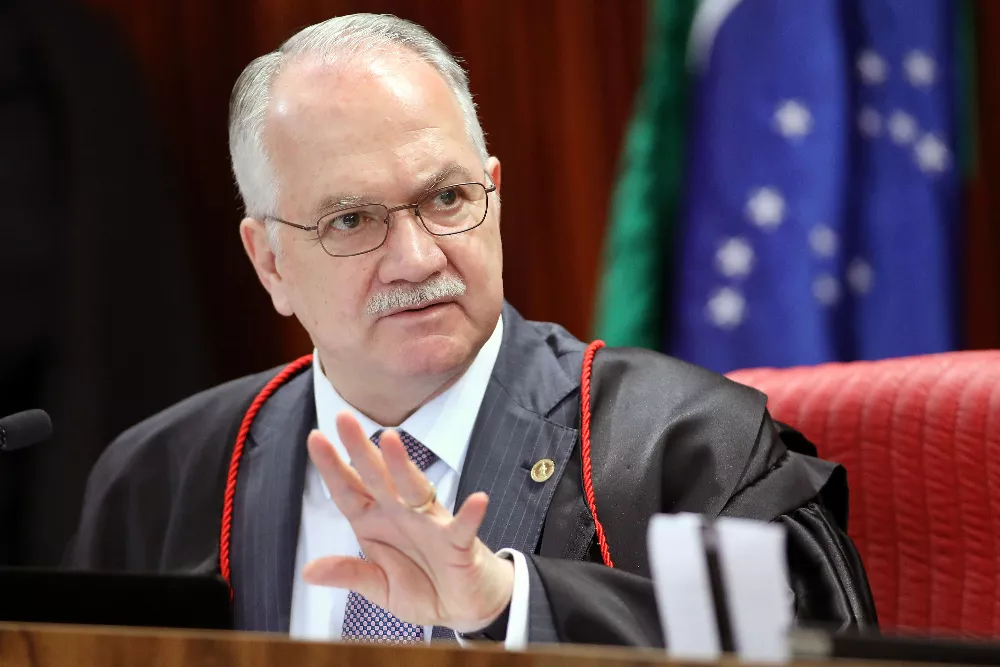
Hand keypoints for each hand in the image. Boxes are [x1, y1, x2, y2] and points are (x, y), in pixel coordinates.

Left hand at [301, 411, 513, 632]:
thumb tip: (307, 572)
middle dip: (360, 449)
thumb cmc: (419, 586)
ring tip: (391, 440)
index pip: (348, 490)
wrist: (460, 606)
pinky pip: (463, 526)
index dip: (332, 466)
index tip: (315, 437)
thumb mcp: (378, 586)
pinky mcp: (458, 542)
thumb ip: (350, 574)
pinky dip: (470, 514)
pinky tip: (477, 500)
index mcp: (374, 522)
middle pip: (377, 477)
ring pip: (414, 489)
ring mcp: (430, 524)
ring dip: (403, 466)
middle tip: (344, 419)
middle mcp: (400, 513)